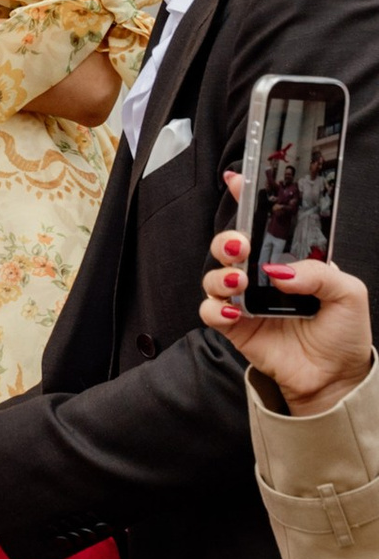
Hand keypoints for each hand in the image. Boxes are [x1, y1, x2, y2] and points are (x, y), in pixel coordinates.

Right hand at [203, 218, 373, 415]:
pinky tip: (236, 313)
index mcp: (289, 261)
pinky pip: (210, 311)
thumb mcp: (349, 293)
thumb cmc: (344, 333)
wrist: (336, 377)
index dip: (247, 199)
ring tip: (241, 283)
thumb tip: (278, 271)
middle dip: (227, 240)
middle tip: (241, 247)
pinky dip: (216, 308)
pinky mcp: (235, 328)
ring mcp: (246, 302)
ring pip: (214, 276)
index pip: (265, 223)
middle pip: (229, 246)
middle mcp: (263, 277)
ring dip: (221, 275)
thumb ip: (317, 274)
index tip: (235, 180)